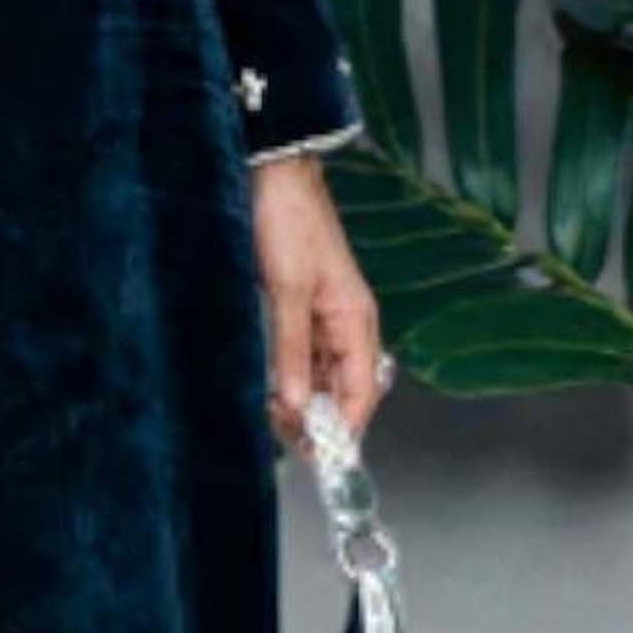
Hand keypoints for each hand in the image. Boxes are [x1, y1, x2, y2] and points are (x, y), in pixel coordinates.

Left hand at [247, 150, 385, 444]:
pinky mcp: (299, 307)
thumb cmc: (287, 222)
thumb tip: (298, 407)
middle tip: (285, 442)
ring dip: (300, 401)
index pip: (362, 392)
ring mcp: (322, 316)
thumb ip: (291, 351)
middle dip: (319, 419)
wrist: (271, 172)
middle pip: (343, 389)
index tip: (322, 460)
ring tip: (271, 419)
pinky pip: (301, 356)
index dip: (345, 430)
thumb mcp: (287, 290)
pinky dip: (288, 377)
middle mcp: (346, 323)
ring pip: (319, 376)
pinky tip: (270, 391)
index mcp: (356, 320)